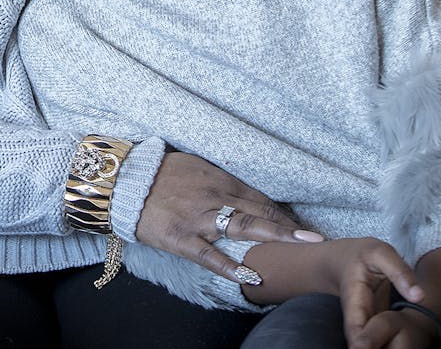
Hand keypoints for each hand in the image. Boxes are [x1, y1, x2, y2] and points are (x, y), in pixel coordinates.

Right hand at [135, 151, 323, 283]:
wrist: (124, 182)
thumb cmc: (160, 173)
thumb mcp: (195, 166)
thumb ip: (221, 180)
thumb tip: (245, 191)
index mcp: (219, 180)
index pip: (260, 198)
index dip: (282, 213)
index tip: (302, 226)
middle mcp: (216, 197)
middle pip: (260, 212)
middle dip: (290, 225)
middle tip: (316, 237)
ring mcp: (200, 219)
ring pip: (244, 228)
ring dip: (275, 237)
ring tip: (301, 245)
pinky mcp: (183, 239)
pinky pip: (210, 255)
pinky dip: (232, 266)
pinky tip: (252, 274)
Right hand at [320, 238, 425, 346]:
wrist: (343, 259)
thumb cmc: (361, 255)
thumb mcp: (381, 254)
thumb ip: (400, 273)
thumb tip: (420, 297)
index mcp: (354, 303)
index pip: (357, 334)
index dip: (366, 348)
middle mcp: (357, 319)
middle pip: (364, 346)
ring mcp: (365, 324)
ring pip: (374, 345)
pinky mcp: (374, 326)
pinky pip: (382, 343)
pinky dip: (392, 347)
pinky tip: (404, 348)